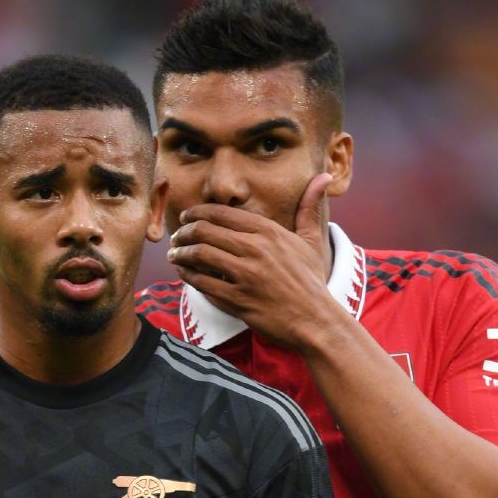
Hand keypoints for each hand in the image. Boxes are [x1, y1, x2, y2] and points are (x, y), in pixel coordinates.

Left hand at [166, 173, 340, 349]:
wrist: (314, 320)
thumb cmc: (310, 281)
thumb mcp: (311, 241)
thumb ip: (309, 208)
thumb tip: (323, 177)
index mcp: (269, 231)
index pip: (222, 213)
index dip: (198, 212)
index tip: (187, 216)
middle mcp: (255, 249)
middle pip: (205, 230)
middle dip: (184, 231)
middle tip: (176, 236)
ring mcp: (245, 275)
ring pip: (200, 254)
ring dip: (181, 252)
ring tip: (174, 254)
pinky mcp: (237, 299)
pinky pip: (202, 282)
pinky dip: (187, 275)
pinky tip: (183, 273)